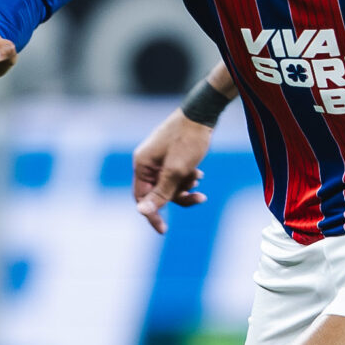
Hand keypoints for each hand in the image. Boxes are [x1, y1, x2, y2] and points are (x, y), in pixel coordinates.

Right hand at [132, 110, 214, 234]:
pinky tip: (199, 173)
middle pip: (157, 192)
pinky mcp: (170, 156)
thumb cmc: (188, 141)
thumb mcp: (176, 171)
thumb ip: (160, 193)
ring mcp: (158, 159)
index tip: (163, 230)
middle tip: (199, 198)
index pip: (141, 197)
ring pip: (169, 185)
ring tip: (198, 177)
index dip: (152, 214)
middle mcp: (147, 162)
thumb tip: (142, 211)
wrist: (203, 114)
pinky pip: (175, 175)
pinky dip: (187, 178)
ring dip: (185, 187)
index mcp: (142, 165)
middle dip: (178, 196)